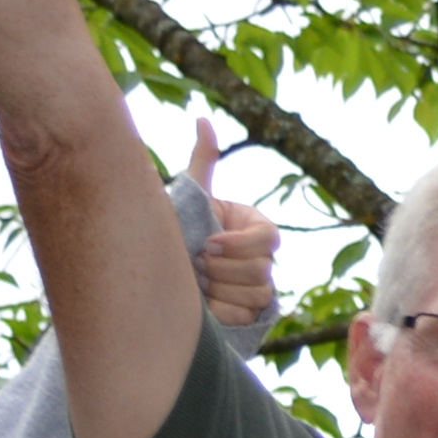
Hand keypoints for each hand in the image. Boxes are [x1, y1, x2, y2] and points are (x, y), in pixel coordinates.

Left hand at [185, 125, 279, 334]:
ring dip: (219, 288)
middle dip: (221, 268)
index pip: (269, 238)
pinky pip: (247, 316)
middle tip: (194, 264)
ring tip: (196, 282)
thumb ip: (202, 161)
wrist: (168, 271)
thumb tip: (202, 119)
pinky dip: (221, 311)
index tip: (207, 243)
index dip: (238, 243)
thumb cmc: (182, 230)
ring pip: (256, 294)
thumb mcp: (191, 195)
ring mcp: (263, 289)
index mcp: (258, 227)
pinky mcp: (254, 317)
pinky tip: (202, 303)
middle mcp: (266, 259)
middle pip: (262, 269)